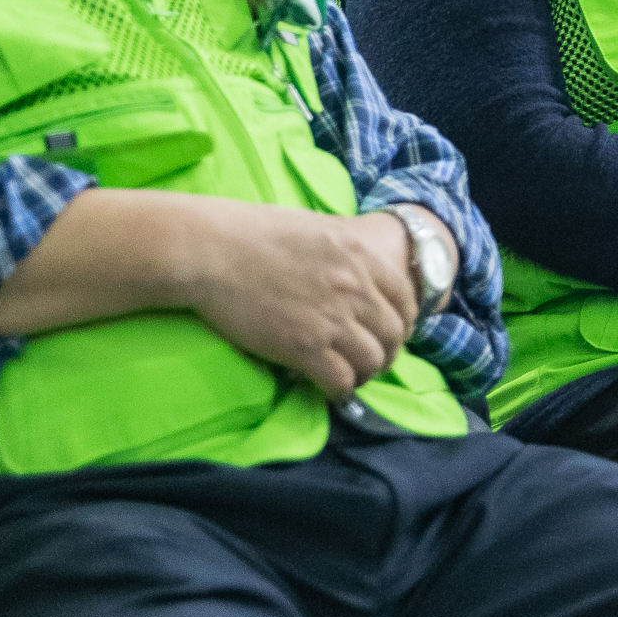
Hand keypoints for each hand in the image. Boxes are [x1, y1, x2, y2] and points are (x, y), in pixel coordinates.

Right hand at [179, 199, 421, 398]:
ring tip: (349, 376)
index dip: (404, 320)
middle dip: (387, 352)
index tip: (393, 332)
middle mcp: (355, 287)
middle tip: (372, 360)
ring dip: (364, 373)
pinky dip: (339, 389)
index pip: (406, 297)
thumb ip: (343, 248)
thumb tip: (355, 261)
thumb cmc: (252, 232)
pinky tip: (328, 388)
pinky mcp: (304, 347)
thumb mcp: (315, 227)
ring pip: (372, 361)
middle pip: (394, 334)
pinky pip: (341, 381)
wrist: (211, 251)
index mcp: (360, 255)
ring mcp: (332, 319)